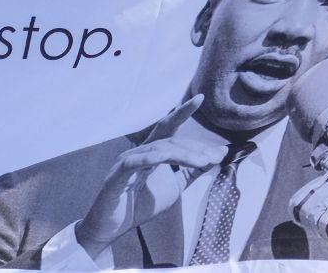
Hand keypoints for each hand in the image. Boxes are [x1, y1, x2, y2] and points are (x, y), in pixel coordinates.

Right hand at [74, 95, 226, 258]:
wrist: (112, 229)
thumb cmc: (139, 205)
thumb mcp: (173, 186)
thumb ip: (191, 171)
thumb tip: (214, 156)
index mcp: (150, 153)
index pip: (168, 129)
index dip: (182, 113)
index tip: (199, 98)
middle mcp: (138, 152)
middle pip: (169, 141)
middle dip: (194, 148)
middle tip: (215, 156)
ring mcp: (125, 163)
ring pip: (157, 150)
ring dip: (183, 155)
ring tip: (203, 162)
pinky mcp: (116, 177)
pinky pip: (132, 163)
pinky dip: (148, 159)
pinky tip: (162, 158)